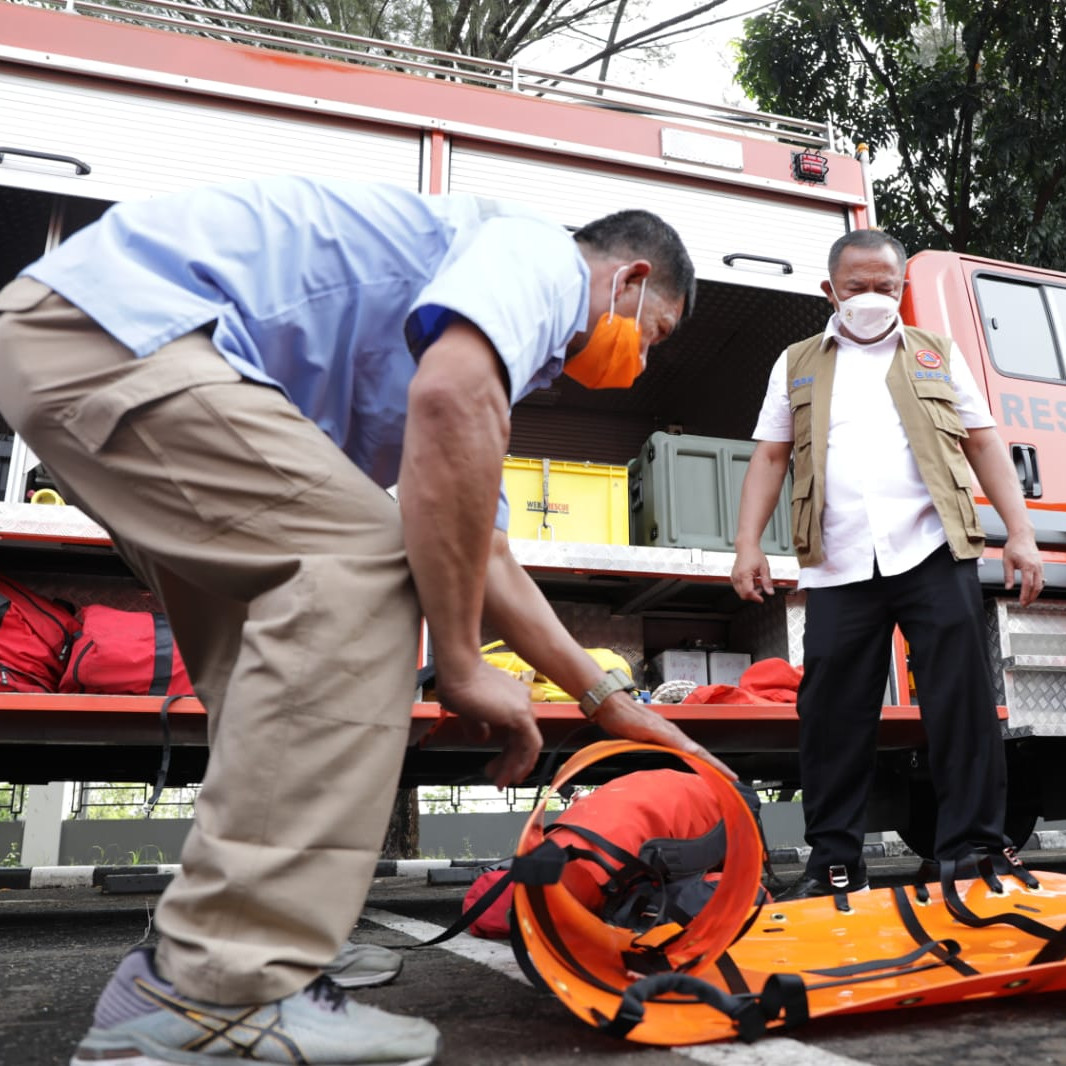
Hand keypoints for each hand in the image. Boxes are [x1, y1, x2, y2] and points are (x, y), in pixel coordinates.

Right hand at [435, 660, 543, 787]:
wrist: (457, 670)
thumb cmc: (457, 682)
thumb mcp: (467, 710)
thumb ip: (477, 725)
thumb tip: (482, 738)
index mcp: (510, 696)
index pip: (515, 730)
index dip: (508, 751)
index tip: (497, 765)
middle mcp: (520, 699)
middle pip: (522, 738)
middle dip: (510, 761)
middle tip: (499, 778)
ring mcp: (523, 705)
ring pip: (527, 744)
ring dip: (515, 766)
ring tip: (500, 781)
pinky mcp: (521, 713)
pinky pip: (531, 744)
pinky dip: (524, 761)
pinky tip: (513, 774)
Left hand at [593, 694, 736, 779]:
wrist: (609, 705)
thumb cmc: (626, 716)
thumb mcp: (649, 729)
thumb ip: (670, 739)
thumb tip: (693, 750)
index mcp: (674, 735)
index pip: (701, 753)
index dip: (717, 766)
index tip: (732, 777)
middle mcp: (672, 736)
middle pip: (699, 753)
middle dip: (715, 766)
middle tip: (730, 780)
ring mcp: (664, 737)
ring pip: (689, 753)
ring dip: (703, 764)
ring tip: (715, 776)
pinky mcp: (654, 738)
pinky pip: (677, 752)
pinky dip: (687, 760)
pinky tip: (685, 765)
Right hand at [731, 545, 773, 602]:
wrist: (746, 546)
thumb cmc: (754, 554)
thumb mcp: (764, 568)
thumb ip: (767, 582)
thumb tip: (770, 592)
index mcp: (744, 575)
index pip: (748, 592)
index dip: (756, 598)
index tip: (761, 599)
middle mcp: (737, 577)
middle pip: (743, 595)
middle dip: (752, 596)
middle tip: (761, 591)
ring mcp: (734, 577)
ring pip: (740, 592)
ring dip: (749, 592)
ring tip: (757, 584)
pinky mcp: (733, 576)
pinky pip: (738, 587)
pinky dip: (745, 588)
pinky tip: (752, 582)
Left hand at [1002, 533, 1043, 606]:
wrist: (1022, 536)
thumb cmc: (1014, 546)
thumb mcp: (1006, 561)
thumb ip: (1008, 576)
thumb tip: (1008, 587)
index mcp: (1027, 566)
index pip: (1027, 585)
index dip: (1025, 595)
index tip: (1022, 602)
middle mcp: (1036, 567)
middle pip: (1037, 586)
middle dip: (1032, 597)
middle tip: (1025, 604)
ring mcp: (1040, 566)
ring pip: (1041, 583)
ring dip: (1035, 593)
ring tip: (1029, 599)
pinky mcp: (1041, 565)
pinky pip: (1041, 578)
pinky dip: (1038, 586)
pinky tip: (1032, 590)